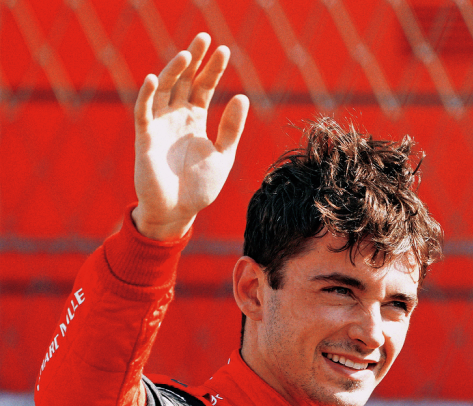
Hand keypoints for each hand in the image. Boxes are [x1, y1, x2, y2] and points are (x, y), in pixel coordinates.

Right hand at [132, 33, 248, 239]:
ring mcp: (160, 126)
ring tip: (186, 55)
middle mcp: (176, 118)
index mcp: (195, 120)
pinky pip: (144, 112)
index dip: (212, 69)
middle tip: (204, 37)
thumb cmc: (199, 188)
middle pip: (184, 81)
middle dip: (193, 60)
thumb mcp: (223, 156)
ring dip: (173, 71)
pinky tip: (154, 78)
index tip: (224, 51)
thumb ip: (231, 129)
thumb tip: (241, 97)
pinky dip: (147, 95)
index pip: (203, 87)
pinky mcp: (146, 139)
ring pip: (164, 90)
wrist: (178, 213)